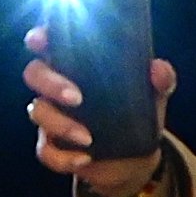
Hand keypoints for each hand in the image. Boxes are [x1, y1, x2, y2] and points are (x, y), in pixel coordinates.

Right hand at [24, 26, 173, 196]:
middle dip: (50, 82)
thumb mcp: (153, 94)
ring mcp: (52, 116)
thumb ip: (160, 79)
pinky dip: (62, 157)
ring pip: (36, 112)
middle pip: (35, 73)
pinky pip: (45, 151)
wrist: (134, 159)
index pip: (49, 43)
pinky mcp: (54, 146)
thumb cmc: (136, 113)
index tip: (40, 39)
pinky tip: (84, 158)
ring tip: (88, 137)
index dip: (39, 38)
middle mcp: (57, 86)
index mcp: (76, 64)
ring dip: (60, 124)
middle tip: (77, 97)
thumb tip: (158, 69)